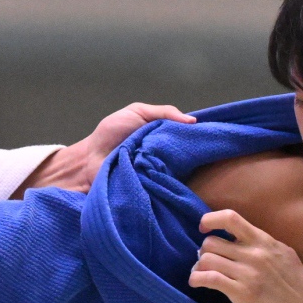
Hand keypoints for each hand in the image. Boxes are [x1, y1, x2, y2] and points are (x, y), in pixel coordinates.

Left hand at [25, 103, 194, 192]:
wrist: (87, 160)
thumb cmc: (109, 134)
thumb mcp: (137, 112)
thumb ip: (163, 112)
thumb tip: (193, 121)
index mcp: (163, 139)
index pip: (188, 139)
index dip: (200, 139)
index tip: (215, 138)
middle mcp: (164, 157)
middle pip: (187, 158)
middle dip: (194, 156)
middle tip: (207, 155)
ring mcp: (158, 174)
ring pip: (179, 174)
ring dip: (180, 170)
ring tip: (187, 168)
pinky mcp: (151, 190)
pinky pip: (164, 189)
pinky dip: (167, 185)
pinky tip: (172, 182)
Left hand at [190, 210, 302, 302]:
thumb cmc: (296, 285)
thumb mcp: (284, 253)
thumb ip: (263, 244)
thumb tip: (242, 238)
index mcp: (263, 240)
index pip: (230, 218)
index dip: (210, 220)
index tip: (204, 228)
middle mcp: (253, 253)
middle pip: (211, 242)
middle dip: (204, 251)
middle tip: (207, 261)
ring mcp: (247, 273)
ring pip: (206, 259)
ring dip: (199, 267)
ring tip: (201, 273)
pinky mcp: (241, 292)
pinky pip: (209, 279)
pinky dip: (196, 280)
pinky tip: (196, 283)